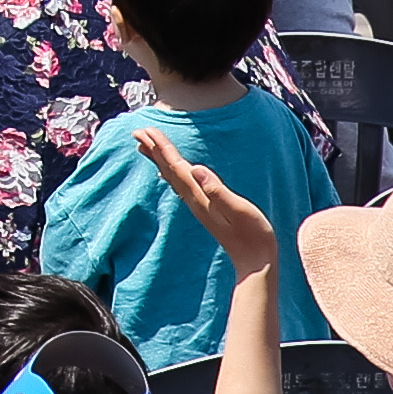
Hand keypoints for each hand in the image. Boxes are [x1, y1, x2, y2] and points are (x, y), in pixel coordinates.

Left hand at [136, 127, 280, 266]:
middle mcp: (194, 200)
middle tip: (137, 131)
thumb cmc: (253, 235)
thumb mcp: (239, 209)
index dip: (162, 147)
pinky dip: (170, 175)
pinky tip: (167, 173)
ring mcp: (198, 206)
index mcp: (200, 196)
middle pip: (169, 170)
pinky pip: (180, 186)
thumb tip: (197, 169)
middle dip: (154, 150)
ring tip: (143, 147)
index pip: (176, 166)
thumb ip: (217, 189)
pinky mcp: (204, 210)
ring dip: (158, 160)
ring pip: (172, 177)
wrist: (255, 263)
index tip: (147, 131)